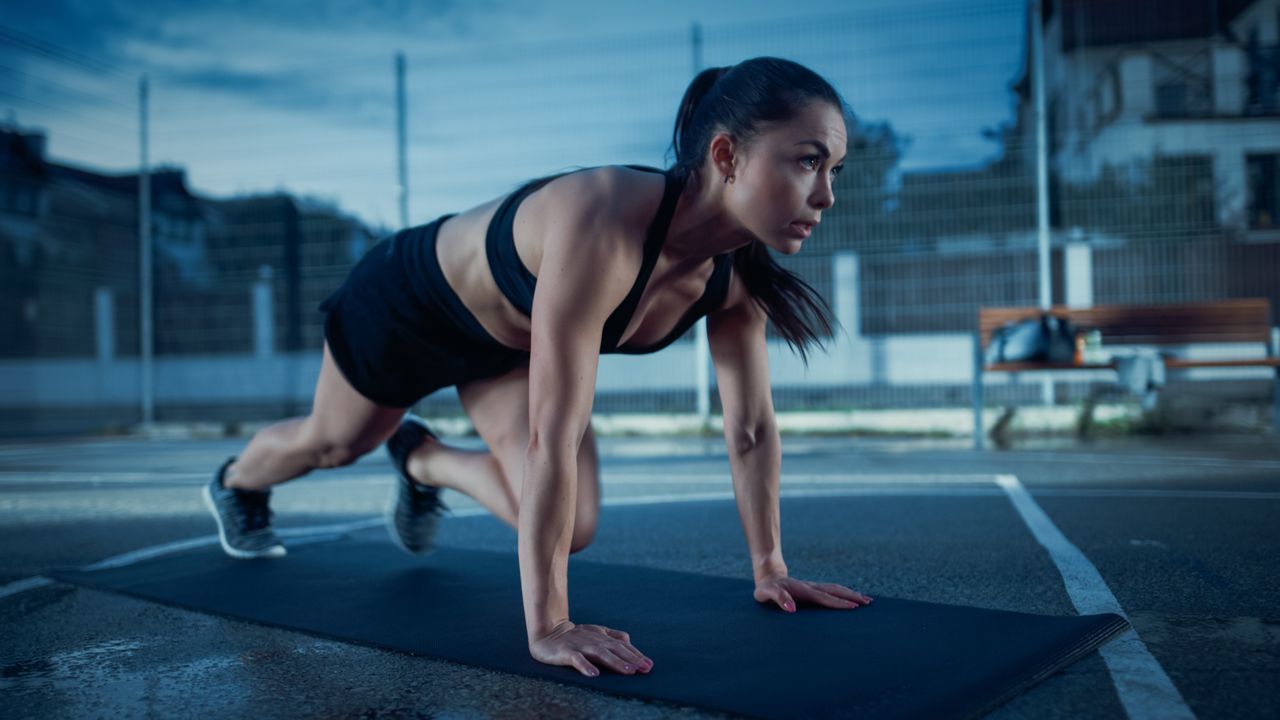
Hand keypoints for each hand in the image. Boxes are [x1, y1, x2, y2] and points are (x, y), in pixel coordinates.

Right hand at [529, 620, 653, 677]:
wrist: (547, 632)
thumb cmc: (574, 635)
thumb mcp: (595, 632)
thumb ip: (612, 636)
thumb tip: (629, 641)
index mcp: (602, 637)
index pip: (622, 646)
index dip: (636, 655)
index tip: (649, 665)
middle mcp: (594, 640)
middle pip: (615, 650)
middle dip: (631, 659)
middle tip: (645, 668)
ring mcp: (580, 646)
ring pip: (601, 654)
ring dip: (615, 662)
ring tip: (628, 671)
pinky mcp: (566, 652)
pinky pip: (576, 659)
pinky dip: (585, 666)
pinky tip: (594, 674)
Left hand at [754, 573, 873, 612]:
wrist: (768, 577)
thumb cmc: (766, 589)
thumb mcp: (767, 594)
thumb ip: (779, 599)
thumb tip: (792, 609)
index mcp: (804, 591)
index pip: (825, 598)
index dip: (840, 603)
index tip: (854, 607)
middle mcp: (812, 587)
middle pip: (836, 591)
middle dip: (853, 596)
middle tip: (869, 602)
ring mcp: (814, 587)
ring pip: (836, 589)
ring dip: (851, 594)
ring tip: (867, 600)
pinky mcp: (813, 589)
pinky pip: (832, 591)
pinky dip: (844, 594)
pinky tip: (850, 599)